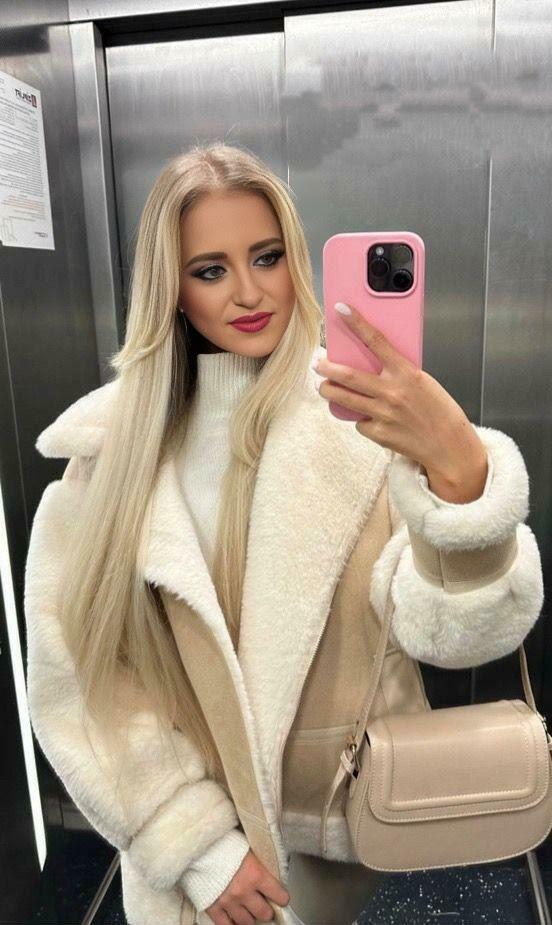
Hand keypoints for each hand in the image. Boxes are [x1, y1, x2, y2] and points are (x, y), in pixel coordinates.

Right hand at [205, 849, 289, 924]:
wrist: (198, 844)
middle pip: (264, 913)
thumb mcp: (248, 847)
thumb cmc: (223, 841)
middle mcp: (244, 891)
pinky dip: (232, 924)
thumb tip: (268, 870)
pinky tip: (234, 919)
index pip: (279, 895)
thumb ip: (258, 863)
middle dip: (266, 910)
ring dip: (250, 918)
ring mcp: (228, 902)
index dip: (282, 897)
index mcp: (256, 874)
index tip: (281, 897)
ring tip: (249, 911)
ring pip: (247, 922)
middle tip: (265, 906)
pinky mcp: (212, 907)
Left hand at [314, 302, 487, 492]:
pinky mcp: (378, 433)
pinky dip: (360, 419)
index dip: (356, 323)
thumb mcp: (423, 383)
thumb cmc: (440, 412)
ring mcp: (383, 414)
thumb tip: (371, 367)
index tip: (341, 309)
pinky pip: (359, 422)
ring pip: (343, 399)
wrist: (450, 447)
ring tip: (323, 386)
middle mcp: (392, 392)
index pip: (376, 341)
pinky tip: (369, 419)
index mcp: (407, 373)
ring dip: (328, 390)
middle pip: (348, 375)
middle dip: (327, 368)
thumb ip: (398, 373)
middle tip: (318, 364)